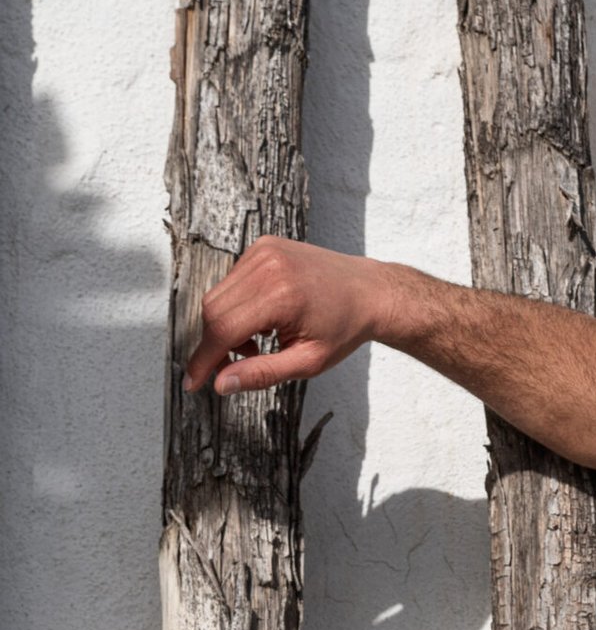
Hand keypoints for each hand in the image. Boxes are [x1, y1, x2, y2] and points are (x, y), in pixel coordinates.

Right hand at [183, 237, 398, 396]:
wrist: (369, 292)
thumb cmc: (344, 328)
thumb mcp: (307, 362)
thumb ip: (261, 374)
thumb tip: (221, 384)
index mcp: (281, 296)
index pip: (223, 330)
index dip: (203, 359)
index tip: (192, 382)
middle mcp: (268, 266)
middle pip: (213, 311)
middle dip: (215, 344)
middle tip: (235, 365)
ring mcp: (264, 250)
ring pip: (219, 296)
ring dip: (228, 325)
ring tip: (261, 340)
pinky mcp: (263, 245)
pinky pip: (232, 281)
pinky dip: (238, 305)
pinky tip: (265, 318)